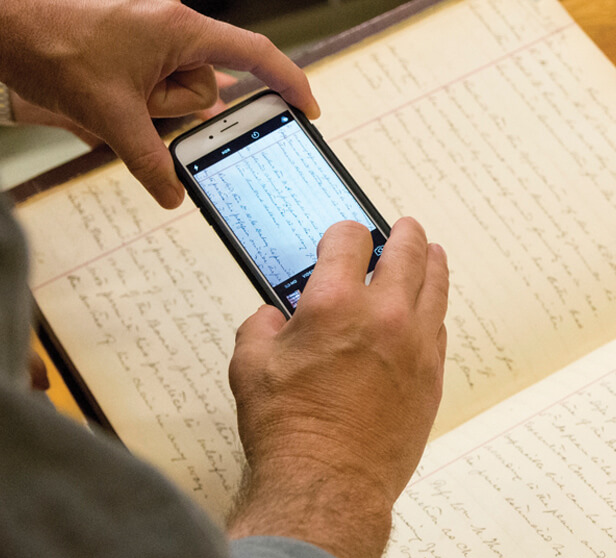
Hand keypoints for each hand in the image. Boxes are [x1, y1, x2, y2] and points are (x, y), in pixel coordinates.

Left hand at [0, 0, 318, 208]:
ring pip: (180, 92)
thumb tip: (174, 198)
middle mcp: (175, 29)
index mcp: (182, 30)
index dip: (289, 83)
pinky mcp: (139, 49)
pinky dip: (148, 99)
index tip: (308, 109)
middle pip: (208, 88)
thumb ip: (150, 162)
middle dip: (178, 108)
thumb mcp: (111, 115)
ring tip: (113, 93)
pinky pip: (162, 84)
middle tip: (139, 104)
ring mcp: (156, 39)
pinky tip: (122, 96)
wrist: (3, 23)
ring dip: (154, 105)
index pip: (255, 56)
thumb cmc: (54, 45)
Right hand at [227, 218, 448, 557]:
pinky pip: (439, 328)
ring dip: (432, 262)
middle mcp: (383, 316)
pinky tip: (428, 310)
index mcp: (335, 304)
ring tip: (431, 252)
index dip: (344, 232)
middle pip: (407, 252)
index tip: (342, 238)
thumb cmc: (290, 430)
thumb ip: (260, 327)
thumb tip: (272, 318)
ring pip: (435, 285)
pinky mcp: (432, 375)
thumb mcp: (250, 367)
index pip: (350, 240)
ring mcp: (415, 345)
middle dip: (403, 234)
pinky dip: (433, 310)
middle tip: (403, 229)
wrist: (328, 483)